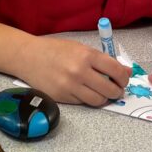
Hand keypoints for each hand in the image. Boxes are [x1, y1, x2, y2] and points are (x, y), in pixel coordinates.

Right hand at [15, 36, 129, 106]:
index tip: (123, 79)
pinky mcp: (62, 97)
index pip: (116, 70)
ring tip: (101, 92)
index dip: (124, 78)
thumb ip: (101, 60)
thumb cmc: (54, 50)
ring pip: (98, 100)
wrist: (27, 56)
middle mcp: (79, 72)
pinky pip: (83, 102)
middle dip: (117, 91)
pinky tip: (84, 91)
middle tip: (115, 89)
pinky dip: (87, 98)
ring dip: (104, 98)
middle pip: (110, 89)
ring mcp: (70, 86)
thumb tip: (124, 71)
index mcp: (86, 55)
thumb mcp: (79, 48)